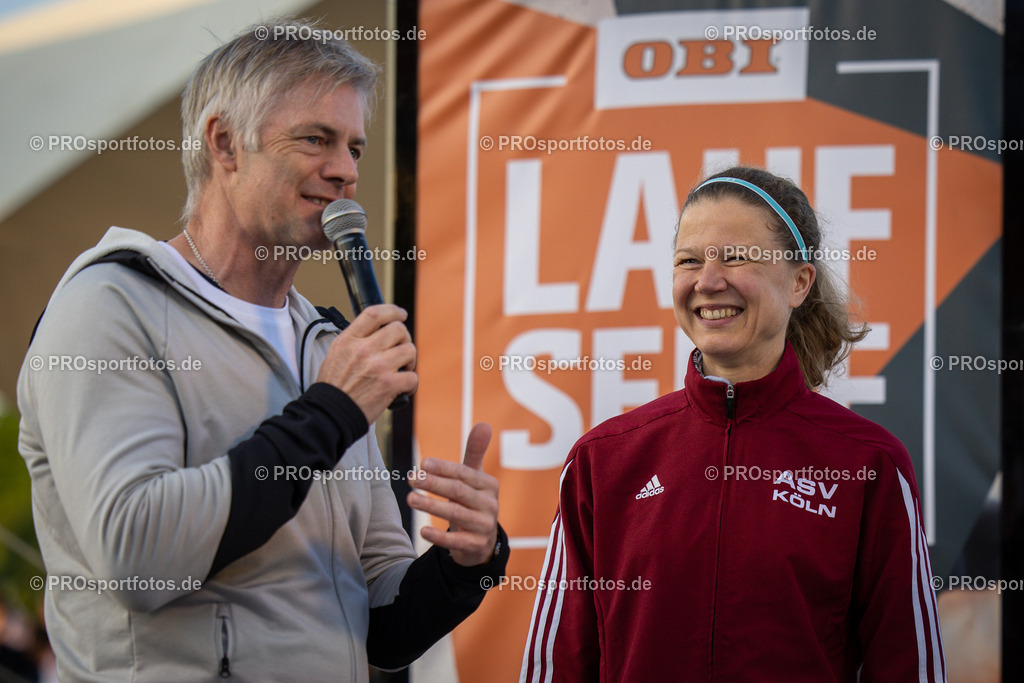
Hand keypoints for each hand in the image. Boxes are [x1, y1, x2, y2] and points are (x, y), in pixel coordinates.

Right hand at [316, 304, 417, 423]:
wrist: (330, 414)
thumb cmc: (334, 387)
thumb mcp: (336, 354)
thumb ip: (356, 341)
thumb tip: (379, 333)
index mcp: (349, 340)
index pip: (374, 314)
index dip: (392, 311)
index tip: (400, 314)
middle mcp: (364, 349)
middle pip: (398, 329)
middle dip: (404, 339)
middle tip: (400, 352)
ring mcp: (378, 366)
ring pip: (409, 350)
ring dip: (409, 361)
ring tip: (402, 371)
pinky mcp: (389, 384)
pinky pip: (412, 376)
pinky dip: (411, 384)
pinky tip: (403, 389)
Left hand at [408, 423, 498, 566]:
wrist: (481, 542)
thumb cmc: (472, 502)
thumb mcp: (474, 479)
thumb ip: (475, 453)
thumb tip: (484, 424)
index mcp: (488, 485)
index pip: (464, 473)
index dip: (444, 468)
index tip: (423, 463)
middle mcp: (489, 505)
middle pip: (458, 491)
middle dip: (434, 484)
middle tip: (411, 478)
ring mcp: (484, 526)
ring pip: (456, 514)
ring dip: (432, 506)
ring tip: (410, 498)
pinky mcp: (475, 545)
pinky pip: (456, 540)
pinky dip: (439, 536)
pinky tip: (422, 530)